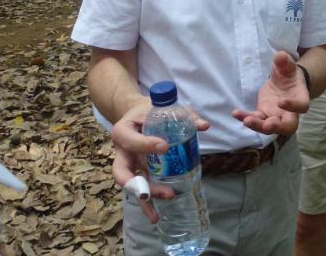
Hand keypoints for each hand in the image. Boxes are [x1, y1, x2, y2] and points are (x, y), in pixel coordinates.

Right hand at [110, 99, 209, 222]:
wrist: (136, 115)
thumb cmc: (149, 111)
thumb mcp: (162, 108)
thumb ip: (184, 115)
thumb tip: (204, 126)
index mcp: (122, 131)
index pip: (130, 140)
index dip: (145, 145)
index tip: (165, 146)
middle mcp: (121, 152)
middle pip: (123, 172)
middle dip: (140, 184)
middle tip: (164, 188)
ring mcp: (128, 165)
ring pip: (130, 186)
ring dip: (144, 199)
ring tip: (156, 215)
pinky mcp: (137, 173)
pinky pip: (139, 190)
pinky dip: (147, 204)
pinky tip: (156, 216)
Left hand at [232, 51, 309, 135]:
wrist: (285, 80)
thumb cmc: (289, 73)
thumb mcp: (288, 65)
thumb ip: (285, 61)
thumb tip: (281, 56)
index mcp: (301, 98)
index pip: (301, 106)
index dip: (293, 106)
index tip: (281, 102)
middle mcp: (290, 112)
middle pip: (287, 126)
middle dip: (276, 127)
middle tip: (266, 125)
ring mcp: (276, 115)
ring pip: (269, 127)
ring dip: (258, 126)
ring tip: (246, 120)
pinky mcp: (264, 114)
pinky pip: (256, 119)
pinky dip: (246, 118)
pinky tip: (236, 114)